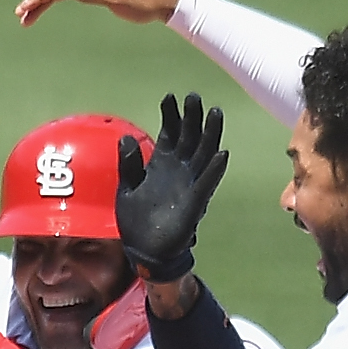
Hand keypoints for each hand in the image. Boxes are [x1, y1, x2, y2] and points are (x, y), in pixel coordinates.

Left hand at [115, 92, 226, 283]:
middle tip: (193, 97)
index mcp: (161, 164)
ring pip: (203, 154)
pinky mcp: (195, 203)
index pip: (170, 133)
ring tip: (215, 113)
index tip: (169, 97)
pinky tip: (221, 155)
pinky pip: (206, 184)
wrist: (145, 251)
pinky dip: (213, 170)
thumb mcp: (127, 188)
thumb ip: (129, 164)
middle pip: (189, 137)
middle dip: (192, 117)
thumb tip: (125, 138)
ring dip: (210, 135)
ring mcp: (189, 185)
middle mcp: (178, 170)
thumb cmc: (137, 221)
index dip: (171, 115)